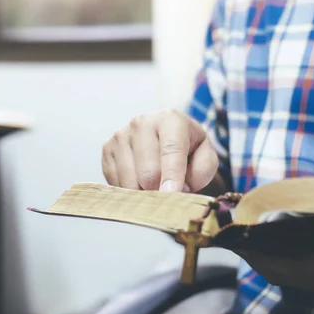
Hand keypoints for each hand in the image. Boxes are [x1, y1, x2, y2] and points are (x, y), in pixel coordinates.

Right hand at [101, 109, 218, 191]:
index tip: (171, 194)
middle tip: (169, 192)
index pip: (171, 151)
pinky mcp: (107, 148)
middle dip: (160, 191)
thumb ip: (203, 170)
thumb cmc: (188, 148)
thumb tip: (180, 187)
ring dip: (144, 193)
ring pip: (129, 182)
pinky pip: (115, 183)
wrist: (164, 135)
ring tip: (155, 184)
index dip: (172, 176)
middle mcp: (142, 123)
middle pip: (148, 172)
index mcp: (170, 119)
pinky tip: (139, 181)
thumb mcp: (206, 154)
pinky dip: (129, 191)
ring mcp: (121, 135)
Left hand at [238, 216, 313, 306]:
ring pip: (287, 273)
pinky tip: (271, 237)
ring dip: (262, 255)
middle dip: (252, 254)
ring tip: (240, 232)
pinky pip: (298, 269)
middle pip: (281, 272)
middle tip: (227, 232)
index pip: (294, 268)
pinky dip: (278, 256)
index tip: (239, 240)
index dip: (263, 256)